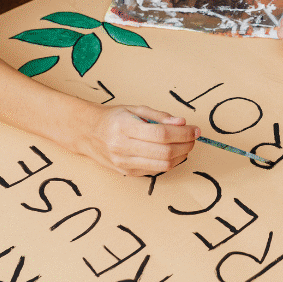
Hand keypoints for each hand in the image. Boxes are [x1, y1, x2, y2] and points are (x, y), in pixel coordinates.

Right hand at [79, 105, 198, 175]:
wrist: (88, 133)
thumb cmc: (113, 118)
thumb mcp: (134, 109)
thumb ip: (159, 116)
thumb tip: (182, 122)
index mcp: (125, 127)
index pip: (161, 134)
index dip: (182, 133)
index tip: (195, 129)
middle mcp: (123, 147)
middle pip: (164, 152)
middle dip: (185, 145)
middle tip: (193, 137)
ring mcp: (124, 163)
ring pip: (162, 165)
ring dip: (180, 156)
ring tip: (186, 145)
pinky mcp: (127, 173)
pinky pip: (155, 171)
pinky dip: (169, 163)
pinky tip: (173, 153)